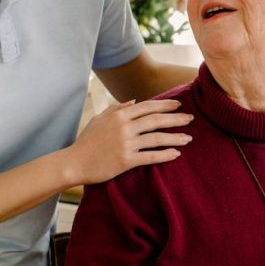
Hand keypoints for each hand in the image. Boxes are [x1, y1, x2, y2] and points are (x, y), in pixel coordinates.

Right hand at [67, 99, 192, 184]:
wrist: (74, 163)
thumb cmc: (86, 141)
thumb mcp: (99, 119)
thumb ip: (116, 109)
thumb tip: (134, 102)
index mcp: (119, 115)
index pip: (147, 107)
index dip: (165, 105)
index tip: (178, 105)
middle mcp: (125, 127)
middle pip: (156, 120)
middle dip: (175, 119)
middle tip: (190, 119)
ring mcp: (126, 144)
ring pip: (157, 138)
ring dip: (175, 138)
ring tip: (188, 138)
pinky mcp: (127, 161)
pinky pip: (151, 157)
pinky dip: (165, 155)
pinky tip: (175, 154)